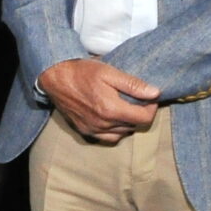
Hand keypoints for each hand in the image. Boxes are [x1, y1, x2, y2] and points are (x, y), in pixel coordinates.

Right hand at [38, 58, 159, 142]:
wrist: (55, 77)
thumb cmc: (82, 72)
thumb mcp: (109, 72)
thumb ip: (133, 84)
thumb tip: (155, 93)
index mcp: (111, 109)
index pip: (144, 118)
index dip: (152, 107)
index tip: (149, 97)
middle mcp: (103, 124)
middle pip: (134, 126)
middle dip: (140, 113)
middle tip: (137, 99)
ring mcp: (93, 129)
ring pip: (123, 133)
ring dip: (128, 122)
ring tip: (125, 107)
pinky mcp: (85, 131)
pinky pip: (108, 138)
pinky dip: (116, 131)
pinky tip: (113, 118)